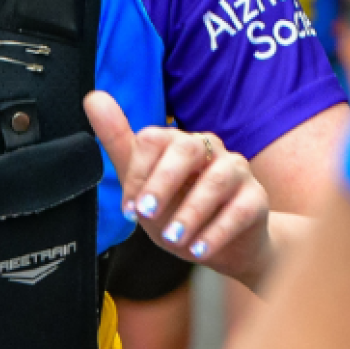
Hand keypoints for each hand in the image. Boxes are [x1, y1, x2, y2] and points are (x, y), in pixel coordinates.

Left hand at [86, 90, 273, 283]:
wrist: (221, 245)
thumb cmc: (177, 210)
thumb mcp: (142, 184)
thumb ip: (118, 142)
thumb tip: (93, 97)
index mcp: (176, 142)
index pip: (153, 140)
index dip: (138, 174)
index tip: (130, 209)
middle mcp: (208, 149)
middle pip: (187, 150)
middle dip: (163, 183)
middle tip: (147, 215)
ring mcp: (236, 171)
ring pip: (217, 180)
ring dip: (191, 212)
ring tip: (174, 239)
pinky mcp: (256, 198)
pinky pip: (239, 210)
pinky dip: (216, 233)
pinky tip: (198, 251)